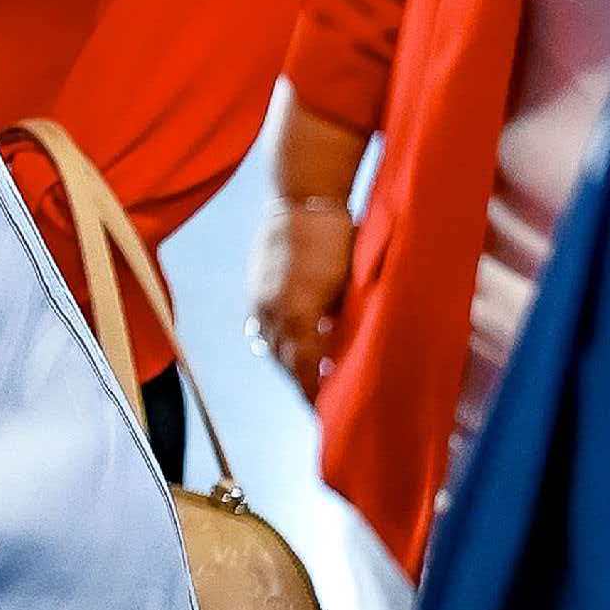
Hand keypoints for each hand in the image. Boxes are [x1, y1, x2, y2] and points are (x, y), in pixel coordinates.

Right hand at [250, 196, 356, 399]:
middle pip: (282, 361)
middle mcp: (273, 311)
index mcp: (298, 312)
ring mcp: (261, 300)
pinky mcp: (256, 290)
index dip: (312, 392)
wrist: (302, 198)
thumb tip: (347, 353)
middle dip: (299, 383)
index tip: (326, 411)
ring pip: (270, 346)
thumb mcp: (353, 282)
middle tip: (320, 401)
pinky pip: (262, 329)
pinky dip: (277, 343)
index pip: (302, 367)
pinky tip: (293, 347)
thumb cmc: (339, 238)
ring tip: (306, 378)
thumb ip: (346, 320)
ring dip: (287, 364)